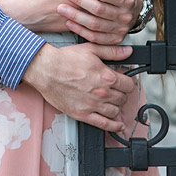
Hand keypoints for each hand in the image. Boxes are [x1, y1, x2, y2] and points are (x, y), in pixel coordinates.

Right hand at [22, 41, 137, 131]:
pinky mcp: (83, 114)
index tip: (125, 83)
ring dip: (117, 107)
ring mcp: (93, 105)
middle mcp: (102, 93)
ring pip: (115, 111)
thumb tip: (128, 51)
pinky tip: (118, 125)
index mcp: (106, 76)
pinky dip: (114, 126)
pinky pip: (104, 124)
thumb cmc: (65, 59)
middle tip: (116, 91)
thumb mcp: (91, 49)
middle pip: (123, 98)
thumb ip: (112, 52)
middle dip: (121, 94)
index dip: (128, 83)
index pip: (129, 85)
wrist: (47, 70)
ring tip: (113, 103)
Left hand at [58, 0, 142, 43]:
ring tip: (62, 8)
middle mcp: (124, 15)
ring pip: (94, 24)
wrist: (134, 8)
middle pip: (98, 9)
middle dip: (79, 0)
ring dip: (76, 17)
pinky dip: (80, 31)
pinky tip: (69, 22)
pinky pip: (95, 37)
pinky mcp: (113, 39)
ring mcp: (119, 29)